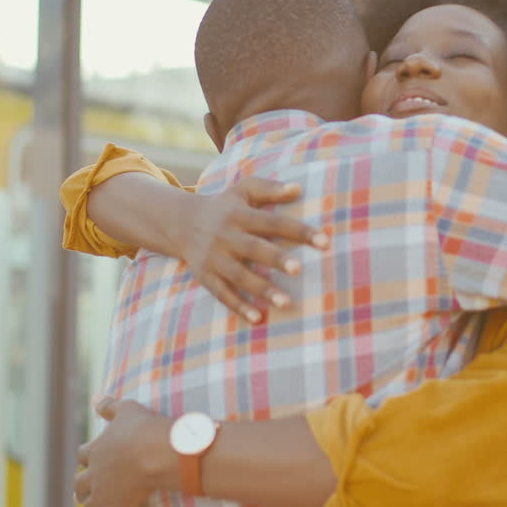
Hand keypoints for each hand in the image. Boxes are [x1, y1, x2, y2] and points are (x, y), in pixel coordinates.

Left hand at [75, 399, 175, 506]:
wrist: (153, 452)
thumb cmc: (142, 428)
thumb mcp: (126, 410)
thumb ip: (110, 405)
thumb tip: (96, 396)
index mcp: (97, 449)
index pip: (85, 455)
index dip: (87, 458)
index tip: (88, 461)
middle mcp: (95, 474)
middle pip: (81, 485)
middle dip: (83, 489)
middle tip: (83, 495)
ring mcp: (103, 495)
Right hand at [171, 178, 327, 322]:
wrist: (181, 223)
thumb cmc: (225, 206)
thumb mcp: (243, 190)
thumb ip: (270, 189)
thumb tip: (298, 188)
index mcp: (238, 214)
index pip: (273, 222)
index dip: (299, 231)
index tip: (325, 241)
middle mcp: (225, 236)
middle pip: (253, 249)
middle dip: (276, 259)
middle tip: (299, 270)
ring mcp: (214, 258)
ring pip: (239, 276)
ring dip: (262, 289)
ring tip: (287, 302)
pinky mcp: (206, 276)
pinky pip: (222, 293)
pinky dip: (239, 306)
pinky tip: (258, 318)